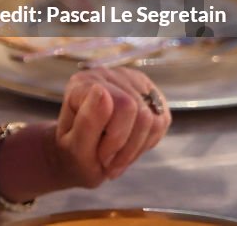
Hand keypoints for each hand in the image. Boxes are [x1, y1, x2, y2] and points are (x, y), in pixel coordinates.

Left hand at [52, 67, 170, 186]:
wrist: (82, 158)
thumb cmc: (75, 154)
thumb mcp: (75, 148)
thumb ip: (87, 121)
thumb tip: (102, 90)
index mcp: (82, 84)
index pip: (121, 105)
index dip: (116, 138)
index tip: (100, 156)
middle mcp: (106, 75)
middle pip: (140, 113)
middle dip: (127, 147)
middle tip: (109, 161)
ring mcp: (129, 81)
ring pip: (154, 120)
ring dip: (137, 148)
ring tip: (117, 157)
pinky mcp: (148, 93)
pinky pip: (161, 122)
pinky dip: (147, 142)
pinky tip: (128, 146)